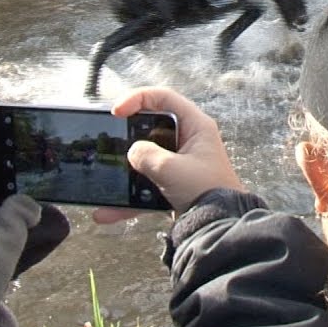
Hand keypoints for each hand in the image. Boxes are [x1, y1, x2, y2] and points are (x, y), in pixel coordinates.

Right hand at [93, 87, 243, 223]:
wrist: (220, 228)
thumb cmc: (207, 193)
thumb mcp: (170, 169)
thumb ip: (146, 155)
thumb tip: (133, 153)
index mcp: (196, 126)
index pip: (163, 98)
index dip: (138, 98)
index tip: (117, 111)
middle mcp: (189, 140)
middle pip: (151, 126)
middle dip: (128, 134)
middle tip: (111, 139)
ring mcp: (181, 162)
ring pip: (146, 157)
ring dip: (126, 170)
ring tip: (107, 175)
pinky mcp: (175, 183)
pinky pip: (147, 183)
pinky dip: (130, 196)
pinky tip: (108, 212)